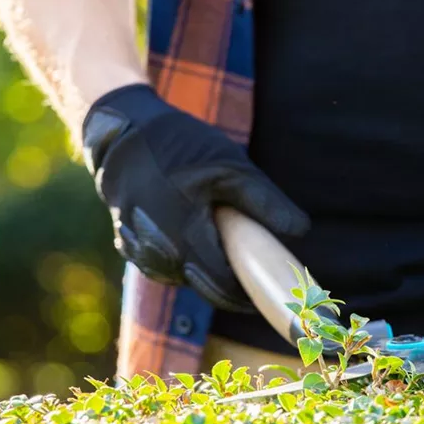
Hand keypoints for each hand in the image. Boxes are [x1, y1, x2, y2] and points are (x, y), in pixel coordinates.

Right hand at [82, 83, 309, 310]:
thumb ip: (266, 202)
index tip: (272, 291)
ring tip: (229, 250)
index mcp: (184, 237)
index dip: (250, 294)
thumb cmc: (180, 146)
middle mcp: (156, 253)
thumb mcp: (231, 167)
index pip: (223, 286)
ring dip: (207, 272)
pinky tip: (197, 240)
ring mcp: (137, 251)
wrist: (122, 129)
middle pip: (205, 288)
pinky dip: (184, 259)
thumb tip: (301, 232)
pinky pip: (163, 265)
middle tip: (259, 277)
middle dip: (234, 288)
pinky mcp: (126, 244)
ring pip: (183, 278)